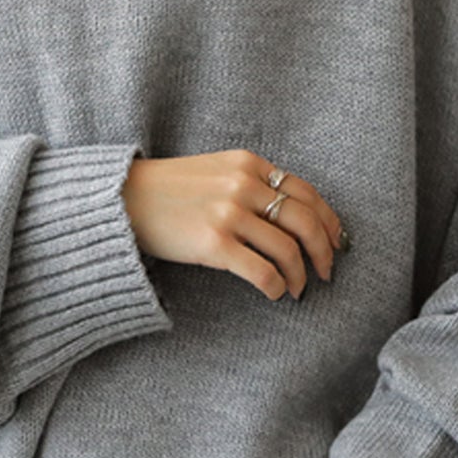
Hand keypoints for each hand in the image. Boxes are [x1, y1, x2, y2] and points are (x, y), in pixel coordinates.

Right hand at [121, 149, 348, 300]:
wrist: (120, 201)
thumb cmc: (166, 192)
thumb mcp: (213, 172)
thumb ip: (249, 184)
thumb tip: (288, 217)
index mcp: (247, 164)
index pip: (306, 192)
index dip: (328, 221)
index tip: (337, 241)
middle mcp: (243, 184)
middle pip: (305, 220)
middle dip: (324, 251)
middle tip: (327, 273)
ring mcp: (228, 213)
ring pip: (288, 249)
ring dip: (300, 275)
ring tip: (297, 289)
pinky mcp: (213, 243)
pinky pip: (262, 271)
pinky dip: (277, 286)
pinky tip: (276, 293)